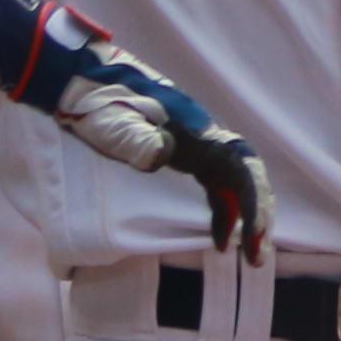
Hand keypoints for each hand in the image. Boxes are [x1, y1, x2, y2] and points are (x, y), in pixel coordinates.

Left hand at [28, 10, 271, 257]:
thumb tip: (162, 155)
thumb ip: (137, 139)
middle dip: (259, 217)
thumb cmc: (97, 103)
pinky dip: (224, 212)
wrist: (81, 82)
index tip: (251, 233)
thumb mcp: (112, 123)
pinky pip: (216, 186)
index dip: (252, 200)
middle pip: (247, 178)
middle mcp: (205, 137)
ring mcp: (197, 146)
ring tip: (248, 256)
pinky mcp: (185, 154)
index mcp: (196, 130)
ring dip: (246, 219)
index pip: (240, 167)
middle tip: (257, 257)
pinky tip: (218, 237)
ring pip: (235, 185)